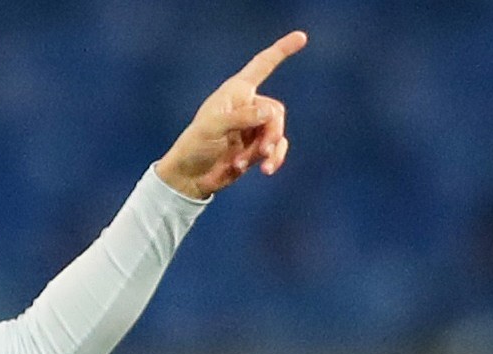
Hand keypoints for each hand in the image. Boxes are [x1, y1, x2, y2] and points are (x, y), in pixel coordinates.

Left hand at [155, 31, 307, 199]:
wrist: (190, 177)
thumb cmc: (195, 146)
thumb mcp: (213, 128)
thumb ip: (241, 117)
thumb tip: (270, 111)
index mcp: (235, 92)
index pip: (262, 65)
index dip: (281, 51)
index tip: (302, 37)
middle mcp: (247, 105)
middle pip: (275, 112)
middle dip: (271, 132)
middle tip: (261, 151)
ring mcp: (252, 127)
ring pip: (277, 132)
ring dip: (269, 149)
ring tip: (255, 164)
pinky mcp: (256, 147)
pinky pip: (277, 148)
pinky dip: (273, 159)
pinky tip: (265, 171)